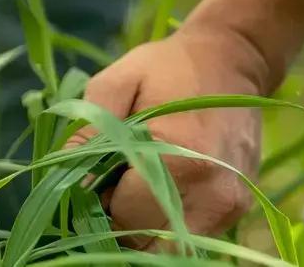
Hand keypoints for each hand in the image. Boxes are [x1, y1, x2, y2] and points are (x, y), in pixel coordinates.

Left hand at [70, 28, 265, 249]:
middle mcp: (211, 194)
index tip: (90, 176)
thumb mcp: (114, 84)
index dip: (97, 203)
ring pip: (168, 246)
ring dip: (142, 224)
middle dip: (119, 221)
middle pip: (147, 243)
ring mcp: (229, 206)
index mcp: (179, 160)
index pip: (124, 218)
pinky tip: (157, 184)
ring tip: (133, 183)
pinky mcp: (237, 209)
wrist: (231, 58)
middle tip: (109, 183)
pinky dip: (165, 219)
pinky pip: (189, 234)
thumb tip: (67, 182)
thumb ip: (87, 134)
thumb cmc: (166, 67)